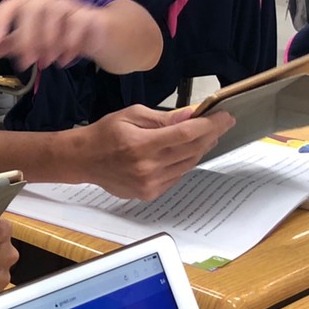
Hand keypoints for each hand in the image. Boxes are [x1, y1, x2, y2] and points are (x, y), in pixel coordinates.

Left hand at [0, 0, 136, 69]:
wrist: (95, 34)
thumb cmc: (56, 36)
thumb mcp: (29, 42)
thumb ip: (8, 44)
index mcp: (28, 4)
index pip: (9, 6)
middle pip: (32, 8)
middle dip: (27, 37)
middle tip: (26, 63)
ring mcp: (70, 4)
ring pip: (56, 13)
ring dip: (49, 42)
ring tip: (47, 63)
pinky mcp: (89, 14)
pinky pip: (79, 23)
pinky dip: (70, 43)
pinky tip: (65, 60)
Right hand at [72, 105, 235, 199]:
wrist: (83, 160)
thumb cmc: (105, 134)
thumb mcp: (131, 115)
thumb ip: (162, 118)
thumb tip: (189, 116)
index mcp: (142, 144)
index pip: (187, 134)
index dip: (210, 125)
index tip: (225, 117)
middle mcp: (147, 167)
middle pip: (192, 150)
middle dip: (210, 135)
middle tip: (221, 124)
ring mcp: (149, 183)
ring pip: (187, 165)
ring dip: (199, 150)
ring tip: (205, 137)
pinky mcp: (148, 193)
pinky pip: (176, 177)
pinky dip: (184, 163)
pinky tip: (183, 152)